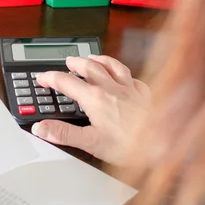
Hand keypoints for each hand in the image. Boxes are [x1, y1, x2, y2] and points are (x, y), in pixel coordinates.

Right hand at [32, 55, 150, 164]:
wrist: (163, 146)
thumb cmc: (130, 147)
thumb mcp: (90, 143)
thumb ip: (63, 133)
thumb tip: (41, 127)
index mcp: (95, 99)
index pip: (66, 82)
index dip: (50, 78)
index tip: (42, 79)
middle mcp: (112, 89)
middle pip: (89, 67)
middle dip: (75, 62)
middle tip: (67, 61)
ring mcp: (130, 90)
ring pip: (112, 66)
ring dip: (99, 60)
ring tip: (92, 58)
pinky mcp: (145, 96)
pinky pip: (134, 79)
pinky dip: (126, 75)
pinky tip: (125, 77)